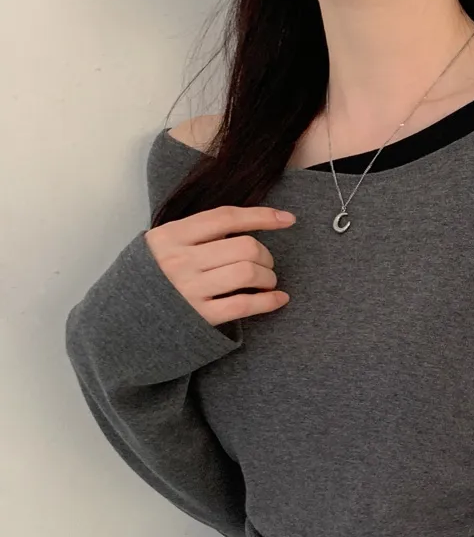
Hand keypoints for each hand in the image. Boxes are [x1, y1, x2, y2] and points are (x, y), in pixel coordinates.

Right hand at [146, 205, 293, 323]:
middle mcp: (182, 260)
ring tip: (267, 281)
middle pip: (244, 247)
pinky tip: (279, 299)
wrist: (124, 320)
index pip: (227, 218)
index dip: (261, 216)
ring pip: (248, 273)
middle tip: (266, 264)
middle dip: (265, 254)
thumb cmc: (152, 278)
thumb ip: (197, 232)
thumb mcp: (164, 243)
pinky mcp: (200, 319)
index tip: (286, 219)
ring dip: (268, 276)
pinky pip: (244, 305)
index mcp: (174, 234)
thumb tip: (245, 224)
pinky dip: (268, 301)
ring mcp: (190, 291)